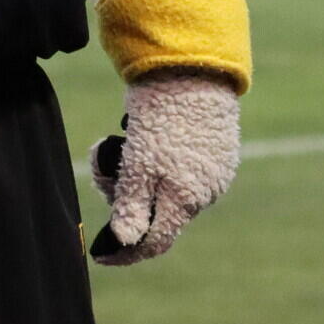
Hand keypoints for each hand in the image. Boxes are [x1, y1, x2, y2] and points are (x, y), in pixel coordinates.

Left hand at [87, 73, 240, 265]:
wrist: (194, 71)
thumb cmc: (161, 119)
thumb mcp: (137, 165)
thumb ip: (131, 208)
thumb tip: (124, 244)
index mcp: (186, 200)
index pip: (155, 243)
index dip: (126, 252)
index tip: (102, 252)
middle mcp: (207, 192)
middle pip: (160, 216)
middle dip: (128, 203)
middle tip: (106, 170)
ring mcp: (218, 171)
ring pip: (172, 192)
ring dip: (145, 180)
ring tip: (126, 144)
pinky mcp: (221, 151)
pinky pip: (187, 171)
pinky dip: (164, 164)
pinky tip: (151, 138)